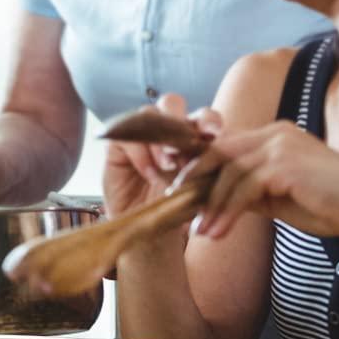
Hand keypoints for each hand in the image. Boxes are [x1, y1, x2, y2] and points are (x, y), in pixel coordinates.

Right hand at [102, 96, 222, 218]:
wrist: (145, 235)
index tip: (215, 133)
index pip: (202, 117)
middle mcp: (164, 131)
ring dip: (161, 139)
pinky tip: (150, 174)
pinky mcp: (118, 147)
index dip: (209, 119)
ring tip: (169, 166)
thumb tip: (220, 161)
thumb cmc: (176, 214)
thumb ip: (209, 177)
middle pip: (172, 103)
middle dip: (180, 120)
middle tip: (187, 144)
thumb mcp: (199, 197)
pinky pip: (127, 136)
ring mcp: (140, 136)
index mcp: (191, 137)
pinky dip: (141, 153)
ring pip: (148, 114)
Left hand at [187, 121, 338, 245]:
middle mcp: (276, 132)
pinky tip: (218, 233)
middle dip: (195, 179)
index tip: (182, 192)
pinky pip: (243, 188)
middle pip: (219, 150)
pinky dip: (226, 211)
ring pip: (228, 172)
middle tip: (178, 206)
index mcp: (276, 135)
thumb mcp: (282, 197)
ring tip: (200, 233)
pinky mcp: (285, 166)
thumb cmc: (333, 206)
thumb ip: (252, 191)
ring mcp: (281, 146)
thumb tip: (218, 200)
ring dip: (210, 204)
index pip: (226, 144)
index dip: (201, 166)